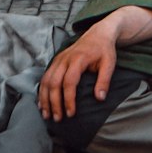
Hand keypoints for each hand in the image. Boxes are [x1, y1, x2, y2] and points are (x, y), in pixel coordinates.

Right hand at [37, 5, 151, 120]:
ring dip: (45, 99)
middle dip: (54, 102)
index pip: (69, 82)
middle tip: (58, 119)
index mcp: (78, 59)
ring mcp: (58, 59)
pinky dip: (42, 91)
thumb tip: (100, 98)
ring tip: (47, 115)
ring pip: (46, 81)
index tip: (71, 113)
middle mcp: (65, 59)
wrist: (98, 34)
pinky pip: (45, 77)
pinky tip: (42, 104)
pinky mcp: (55, 61)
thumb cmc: (104, 50)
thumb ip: (104, 80)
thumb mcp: (110, 63)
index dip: (69, 99)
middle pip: (54, 83)